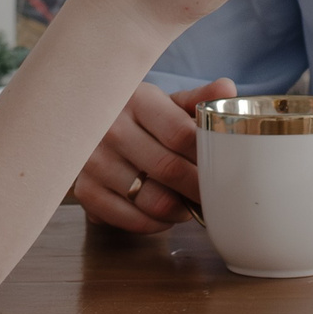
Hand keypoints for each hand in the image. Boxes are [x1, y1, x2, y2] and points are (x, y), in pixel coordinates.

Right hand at [75, 78, 231, 232]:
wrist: (90, 131)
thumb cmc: (138, 119)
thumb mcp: (165, 103)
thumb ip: (197, 99)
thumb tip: (226, 90)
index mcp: (137, 101)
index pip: (181, 133)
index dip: (208, 155)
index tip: (223, 168)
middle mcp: (110, 130)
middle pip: (170, 169)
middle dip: (199, 188)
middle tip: (214, 195)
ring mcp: (95, 162)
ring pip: (154, 200)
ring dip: (181, 210)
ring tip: (189, 204)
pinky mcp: (86, 191)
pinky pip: (133, 220)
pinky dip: (157, 223)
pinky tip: (164, 214)